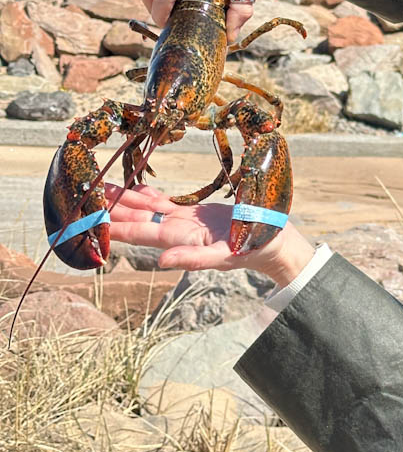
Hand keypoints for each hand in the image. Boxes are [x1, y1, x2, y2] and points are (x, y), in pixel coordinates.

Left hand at [106, 183, 315, 285]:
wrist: (270, 243)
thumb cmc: (251, 249)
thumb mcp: (224, 257)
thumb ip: (192, 259)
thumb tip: (162, 262)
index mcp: (180, 238)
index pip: (140, 233)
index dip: (114, 229)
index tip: (89, 222)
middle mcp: (175, 230)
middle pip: (136, 218)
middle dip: (110, 210)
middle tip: (84, 198)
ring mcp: (182, 221)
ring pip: (147, 208)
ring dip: (123, 199)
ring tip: (100, 189)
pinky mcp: (193, 213)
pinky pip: (164, 203)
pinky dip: (147, 195)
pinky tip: (133, 189)